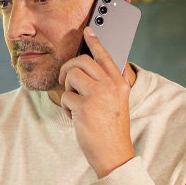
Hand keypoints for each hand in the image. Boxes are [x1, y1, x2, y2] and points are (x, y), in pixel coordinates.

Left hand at [58, 26, 135, 176]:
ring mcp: (98, 95)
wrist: (114, 154)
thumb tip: (115, 66)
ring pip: (71, 75)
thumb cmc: (113, 129)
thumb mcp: (121, 102)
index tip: (88, 31)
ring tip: (73, 103)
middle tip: (65, 79)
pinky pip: (65, 96)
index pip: (106, 56)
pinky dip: (65, 107)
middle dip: (68, 68)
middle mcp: (110, 85)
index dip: (95, 42)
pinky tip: (74, 117)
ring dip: (67, 88)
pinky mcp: (84, 107)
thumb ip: (117, 83)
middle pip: (82, 61)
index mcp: (120, 83)